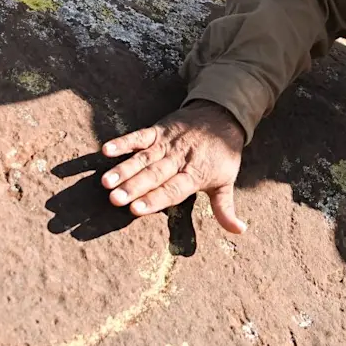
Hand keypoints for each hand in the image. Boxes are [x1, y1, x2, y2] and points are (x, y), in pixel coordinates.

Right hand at [100, 101, 246, 233]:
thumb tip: (239, 231)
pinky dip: (124, 142)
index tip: (135, 210)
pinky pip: (139, 136)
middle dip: (133, 187)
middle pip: (154, 175)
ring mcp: (167, 143)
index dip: (154, 199)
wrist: (223, 115)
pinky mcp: (159, 130)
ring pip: (143, 158)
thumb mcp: (227, 181)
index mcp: (195, 174)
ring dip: (124, 169)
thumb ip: (226, 209)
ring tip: (106, 182)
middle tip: (114, 199)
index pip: (173, 190)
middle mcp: (179, 159)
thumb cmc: (223, 154)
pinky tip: (106, 150)